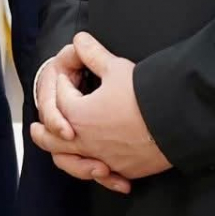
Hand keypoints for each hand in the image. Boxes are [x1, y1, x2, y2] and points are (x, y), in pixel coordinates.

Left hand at [30, 32, 170, 192]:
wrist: (178, 120)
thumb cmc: (144, 94)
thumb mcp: (116, 68)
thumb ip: (93, 54)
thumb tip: (80, 38)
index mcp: (76, 114)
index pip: (60, 98)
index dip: (64, 83)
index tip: (70, 76)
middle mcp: (84, 140)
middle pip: (52, 139)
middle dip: (43, 131)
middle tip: (36, 128)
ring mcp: (104, 158)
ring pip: (71, 163)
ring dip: (63, 157)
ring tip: (59, 152)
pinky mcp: (123, 169)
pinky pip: (103, 177)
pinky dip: (97, 174)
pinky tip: (99, 171)